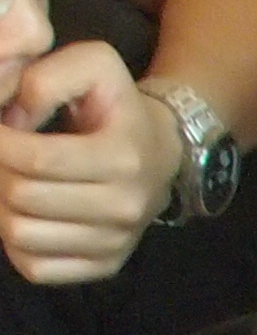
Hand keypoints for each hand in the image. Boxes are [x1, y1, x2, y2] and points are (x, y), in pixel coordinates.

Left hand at [0, 45, 185, 284]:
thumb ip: (45, 78)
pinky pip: (35, 267)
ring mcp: (116, 243)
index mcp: (123, 158)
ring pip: (21, 236)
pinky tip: (27, 215)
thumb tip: (12, 120)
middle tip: (3, 154)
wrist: (162, 153)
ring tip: (11, 182)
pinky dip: (17, 244)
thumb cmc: (115, 106)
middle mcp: (125, 207)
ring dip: (1, 206)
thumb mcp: (92, 66)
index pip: (34, 160)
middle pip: (21, 198)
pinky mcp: (104, 267)